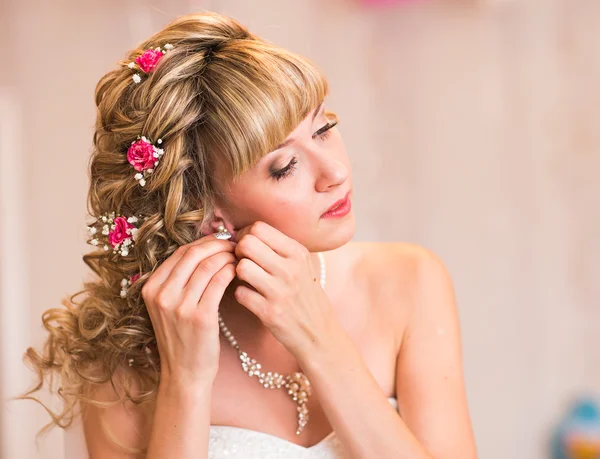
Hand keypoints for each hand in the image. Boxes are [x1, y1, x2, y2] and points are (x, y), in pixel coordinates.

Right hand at [141, 235, 236, 386]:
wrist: (184, 373)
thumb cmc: (182, 337)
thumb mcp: (168, 306)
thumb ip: (178, 279)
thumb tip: (205, 247)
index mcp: (151, 288)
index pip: (180, 252)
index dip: (204, 242)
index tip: (221, 241)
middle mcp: (161, 295)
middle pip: (194, 254)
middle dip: (218, 245)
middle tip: (235, 245)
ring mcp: (179, 307)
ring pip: (208, 266)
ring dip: (227, 257)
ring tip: (239, 258)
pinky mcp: (200, 318)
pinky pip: (219, 282)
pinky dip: (231, 272)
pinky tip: (238, 272)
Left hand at [232, 221, 335, 360]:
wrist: (319, 332)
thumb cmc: (305, 295)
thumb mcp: (302, 265)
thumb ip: (278, 247)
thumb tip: (246, 233)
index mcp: (297, 253)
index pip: (259, 228)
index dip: (246, 235)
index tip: (247, 247)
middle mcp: (290, 269)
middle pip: (247, 243)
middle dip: (239, 252)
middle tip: (243, 262)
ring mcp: (280, 291)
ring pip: (241, 267)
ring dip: (238, 274)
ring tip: (247, 280)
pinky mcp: (270, 312)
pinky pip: (240, 293)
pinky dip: (241, 295)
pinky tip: (251, 297)